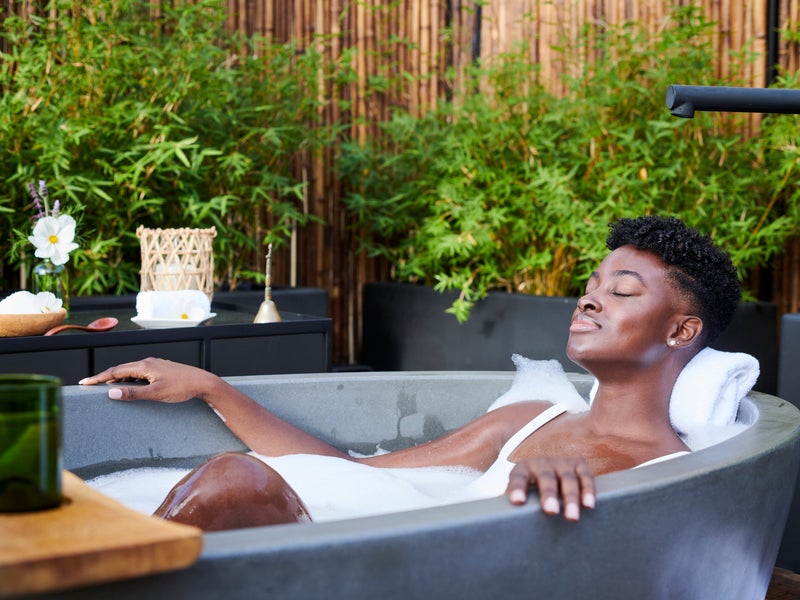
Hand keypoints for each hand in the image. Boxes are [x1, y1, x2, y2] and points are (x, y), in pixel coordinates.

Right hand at [78, 357, 217, 402]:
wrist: (203, 382)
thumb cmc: (182, 387)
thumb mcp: (156, 393)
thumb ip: (134, 394)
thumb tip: (111, 393)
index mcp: (145, 366)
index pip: (115, 371)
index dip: (98, 378)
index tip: (84, 383)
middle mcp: (148, 362)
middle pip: (121, 369)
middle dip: (105, 377)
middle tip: (90, 385)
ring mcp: (156, 365)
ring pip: (131, 371)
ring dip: (118, 379)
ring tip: (105, 388)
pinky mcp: (161, 370)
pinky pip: (140, 374)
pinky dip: (130, 380)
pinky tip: (130, 387)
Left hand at [505, 456, 595, 520]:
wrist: (547, 468)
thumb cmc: (531, 490)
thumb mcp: (520, 493)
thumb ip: (512, 505)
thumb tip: (504, 526)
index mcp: (523, 469)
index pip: (518, 477)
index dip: (517, 488)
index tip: (517, 502)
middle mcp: (542, 462)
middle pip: (545, 478)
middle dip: (548, 494)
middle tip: (550, 511)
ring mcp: (562, 462)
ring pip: (567, 479)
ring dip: (571, 497)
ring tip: (571, 516)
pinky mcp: (579, 464)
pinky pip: (585, 476)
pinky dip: (588, 490)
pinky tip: (588, 505)